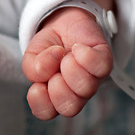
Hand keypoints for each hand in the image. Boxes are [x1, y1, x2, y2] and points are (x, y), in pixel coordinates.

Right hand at [22, 0, 113, 119]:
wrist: (62, 23)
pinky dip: (85, 55)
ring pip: (85, 88)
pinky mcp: (104, 62)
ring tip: (64, 54)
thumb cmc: (47, 46)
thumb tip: (49, 65)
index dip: (40, 100)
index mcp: (52, 95)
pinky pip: (101, 66)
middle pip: (69, 107)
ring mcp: (91, 79)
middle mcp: (74, 92)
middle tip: (54, 70)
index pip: (46, 111)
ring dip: (69, 67)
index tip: (37, 84)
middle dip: (57, 87)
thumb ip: (32, 68)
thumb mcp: (31, 56)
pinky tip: (78, 47)